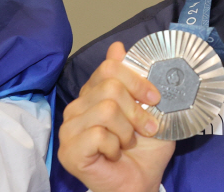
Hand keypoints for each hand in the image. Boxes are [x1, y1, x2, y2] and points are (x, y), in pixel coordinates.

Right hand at [58, 42, 174, 191]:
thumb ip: (136, 78)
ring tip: (127, 142)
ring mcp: (69, 129)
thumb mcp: (149, 108)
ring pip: (105, 109)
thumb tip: (117, 46)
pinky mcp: (68, 151)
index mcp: (94, 92)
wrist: (141, 181)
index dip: (137, 80)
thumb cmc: (145, 147)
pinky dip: (114, 145)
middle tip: (145, 127)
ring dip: (126, 129)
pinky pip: (96, 134)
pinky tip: (114, 153)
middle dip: (136, 109)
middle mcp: (77, 106)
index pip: (109, 67)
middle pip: (109, 86)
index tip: (155, 97)